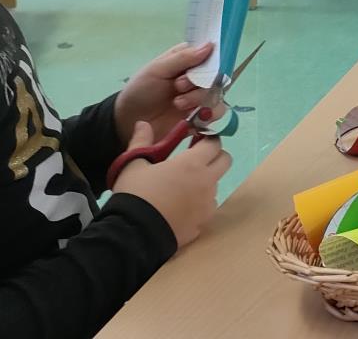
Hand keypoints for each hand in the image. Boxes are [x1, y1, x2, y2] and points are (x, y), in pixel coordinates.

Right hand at [111, 122, 229, 249]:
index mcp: (192, 164)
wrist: (133, 234)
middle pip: (225, 161)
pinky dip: (198, 205)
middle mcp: (206, 182)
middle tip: (194, 161)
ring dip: (205, 182)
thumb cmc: (135, 193)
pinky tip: (179, 208)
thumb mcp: (132, 163)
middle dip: (214, 157)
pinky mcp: (202, 224)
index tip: (194, 141)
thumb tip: (143, 123)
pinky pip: (206, 209)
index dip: (206, 140)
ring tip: (181, 188)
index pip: (214, 143)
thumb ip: (141, 141)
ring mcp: (206, 205)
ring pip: (215, 186)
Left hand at [116, 42, 216, 147]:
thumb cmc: (140, 90)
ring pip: (218, 93)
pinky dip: (207, 114)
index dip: (211, 59)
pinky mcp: (201, 115)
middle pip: (217, 75)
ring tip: (178, 104)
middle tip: (178, 86)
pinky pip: (217, 112)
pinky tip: (189, 116)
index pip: (210, 53)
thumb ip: (183, 58)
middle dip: (200, 82)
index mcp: (188, 60)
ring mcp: (200, 96)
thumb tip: (210, 45)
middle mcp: (198, 76)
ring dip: (199, 98)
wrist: (128, 122)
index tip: (201, 66)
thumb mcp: (157, 69)